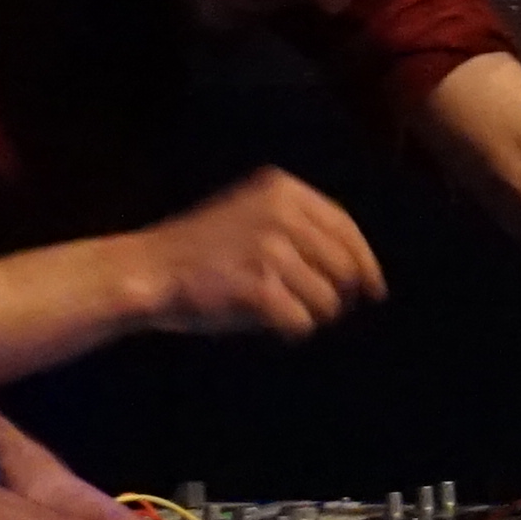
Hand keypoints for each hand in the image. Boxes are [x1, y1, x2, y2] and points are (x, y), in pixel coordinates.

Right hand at [128, 168, 385, 339]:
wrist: (146, 269)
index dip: (365, 262)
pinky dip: (292, 329)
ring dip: (311, 315)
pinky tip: (272, 324)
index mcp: (283, 189)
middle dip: (338, 295)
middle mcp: (281, 212)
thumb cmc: (203, 251)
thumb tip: (365, 272)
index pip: (345, 228)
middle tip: (318, 309)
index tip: (374, 289)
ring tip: (280, 311)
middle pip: (344, 267)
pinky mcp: (257, 285)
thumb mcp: (253, 217)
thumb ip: (303, 231)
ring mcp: (269, 248)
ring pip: (327, 300)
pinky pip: (302, 321)